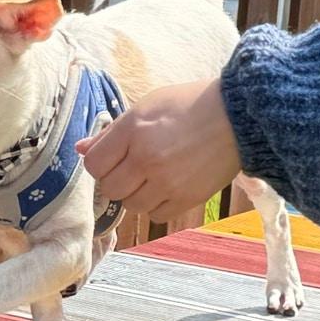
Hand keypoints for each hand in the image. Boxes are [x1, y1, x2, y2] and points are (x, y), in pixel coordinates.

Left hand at [76, 79, 241, 221]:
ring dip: (136, 194)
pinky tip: (166, 188)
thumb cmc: (190, 104)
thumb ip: (112, 131)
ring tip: (152, 177)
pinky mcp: (187, 198)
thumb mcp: (147, 106)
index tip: (111, 159)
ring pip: (131, 205)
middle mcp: (146, 158)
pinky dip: (156, 206)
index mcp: (133, 129)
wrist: (238, 116)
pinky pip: (156, 215)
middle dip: (116, 180)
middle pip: (110, 188)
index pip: (94, 164)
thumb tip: (81, 148)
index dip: (99, 164)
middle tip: (131, 169)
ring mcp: (167, 181)